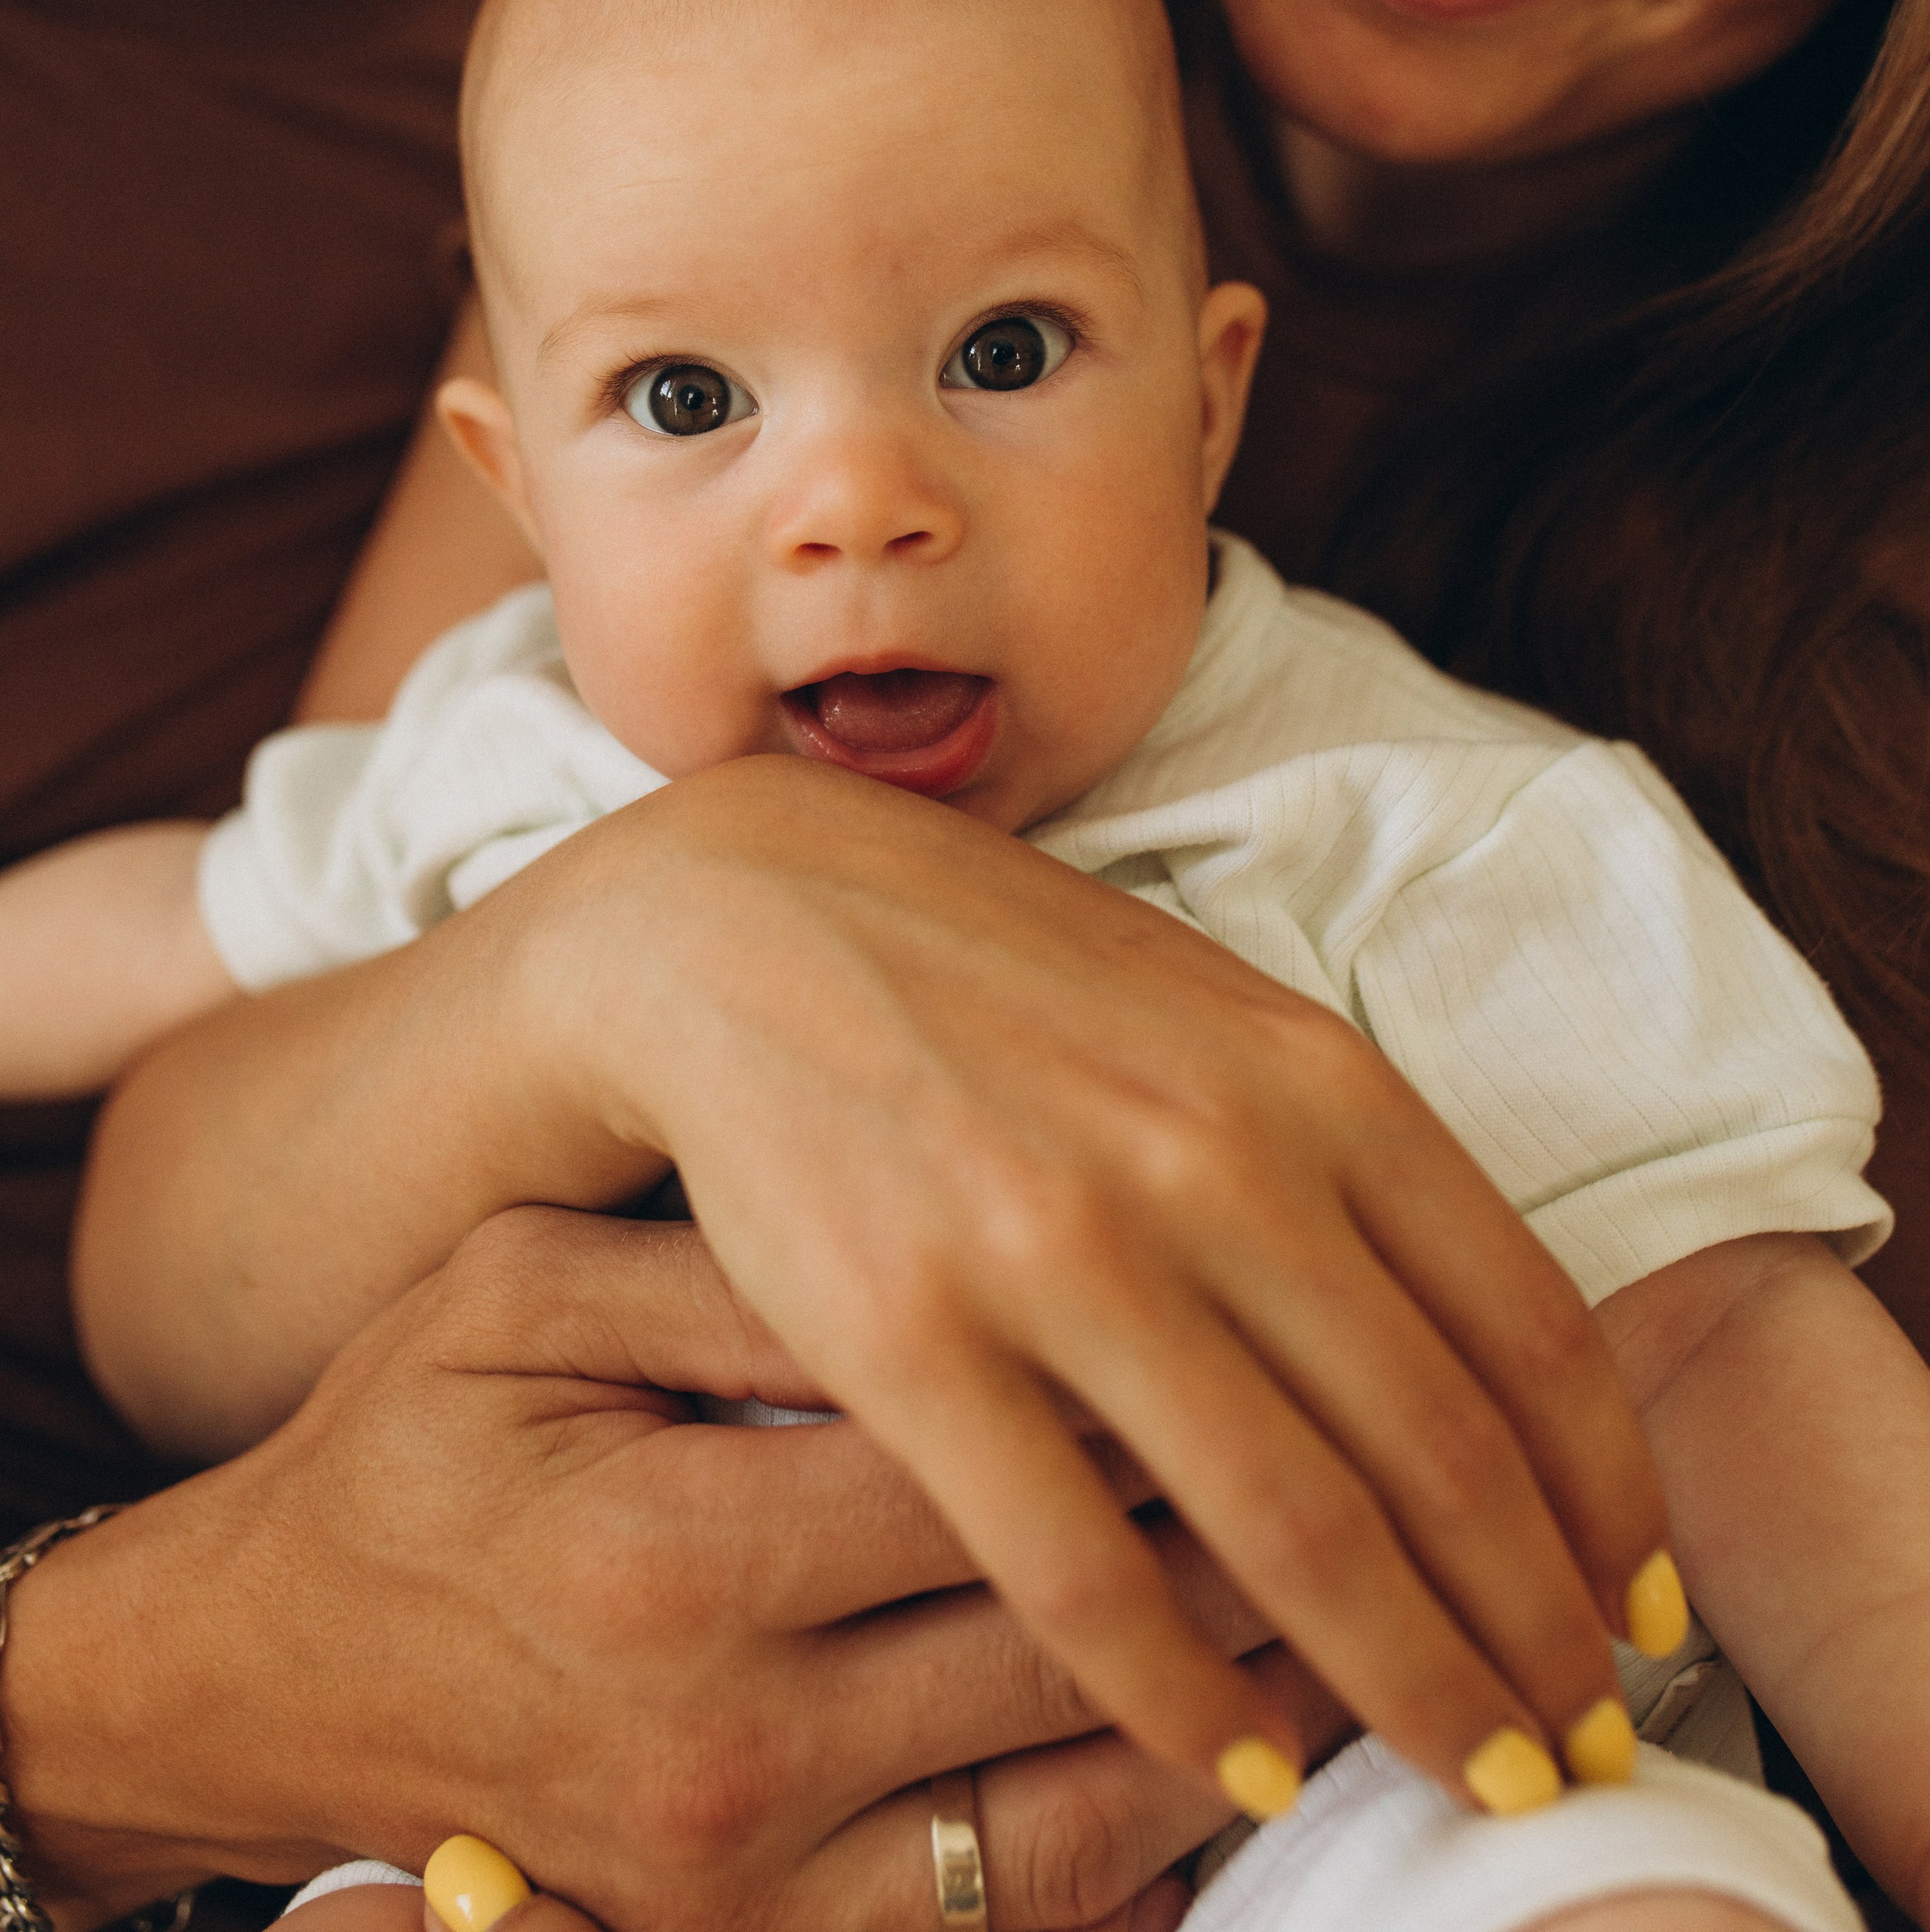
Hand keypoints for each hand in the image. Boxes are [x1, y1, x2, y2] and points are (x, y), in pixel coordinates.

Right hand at [14, 1213, 1319, 1931]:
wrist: (262, 1674)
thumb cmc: (405, 1449)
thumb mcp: (533, 1302)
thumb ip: (745, 1285)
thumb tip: (970, 1237)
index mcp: (682, 1539)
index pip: (1021, 1473)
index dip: (1206, 1408)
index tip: (1340, 1329)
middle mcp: (730, 1731)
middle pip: (1087, 1638)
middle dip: (1305, 1559)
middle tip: (1459, 1478)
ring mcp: (748, 1871)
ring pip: (1088, 1785)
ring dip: (1272, 1693)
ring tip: (1431, 1600)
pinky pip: (1018, 1900)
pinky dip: (1161, 1816)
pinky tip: (1269, 1732)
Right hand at [582, 761, 1671, 1813]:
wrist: (752, 922)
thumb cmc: (1012, 982)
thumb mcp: (1220, 1021)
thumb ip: (1357, 1167)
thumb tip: (1492, 1372)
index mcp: (1313, 1078)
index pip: (1529, 1332)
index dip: (1606, 1503)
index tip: (1636, 1616)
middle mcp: (1213, 1159)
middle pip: (1438, 1457)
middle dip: (1536, 1633)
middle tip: (1582, 1752)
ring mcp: (1060, 1246)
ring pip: (1290, 1530)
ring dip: (1405, 1689)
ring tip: (1472, 1783)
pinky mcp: (909, 1331)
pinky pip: (1078, 1568)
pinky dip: (1181, 1696)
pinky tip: (1244, 1769)